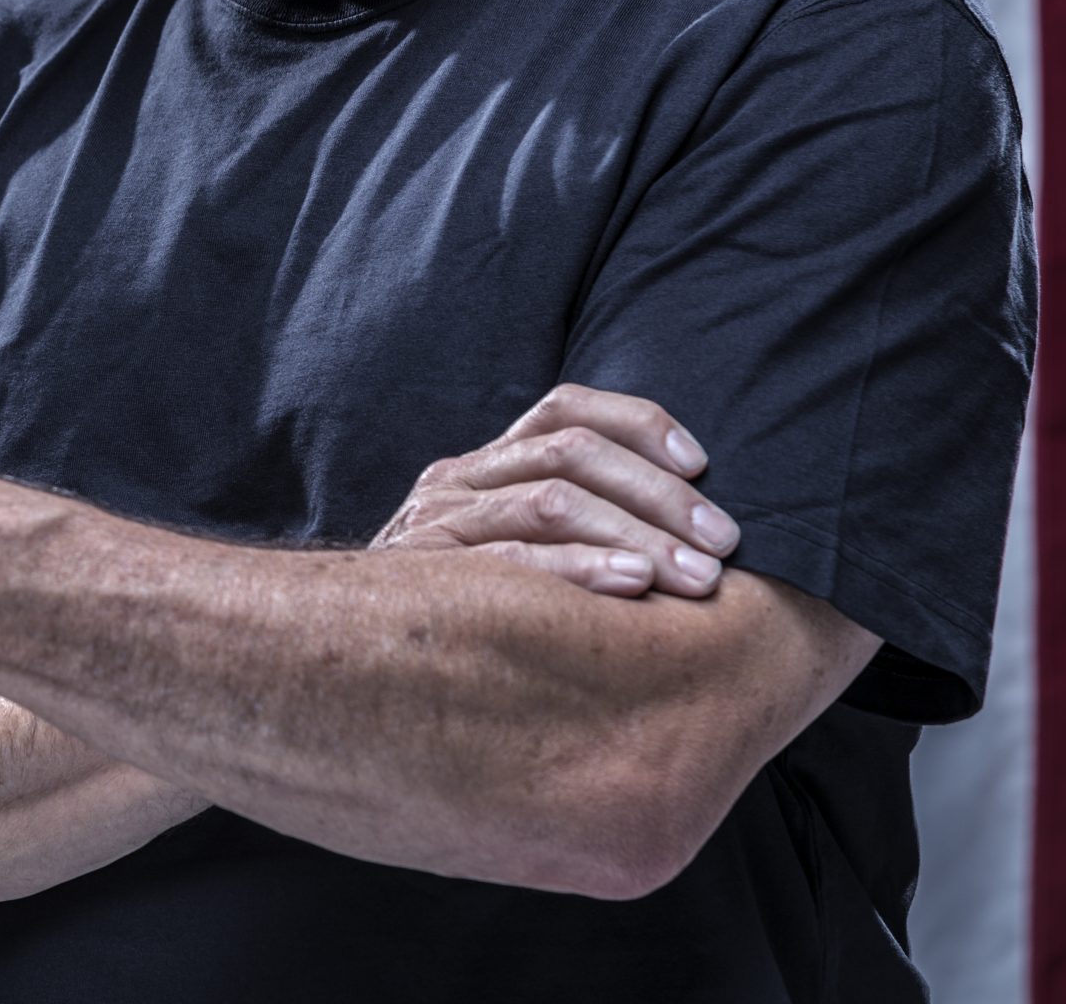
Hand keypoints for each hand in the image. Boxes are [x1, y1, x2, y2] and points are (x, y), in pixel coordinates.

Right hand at [368, 382, 738, 597]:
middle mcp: (457, 481)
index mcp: (482, 466)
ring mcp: (437, 525)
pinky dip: (580, 566)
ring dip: (638, 533)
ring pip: (551, 498)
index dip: (640, 425)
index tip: (704, 466)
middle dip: (660, 495)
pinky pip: (512, 559)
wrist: (340, 656)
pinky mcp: (428, 573)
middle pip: (570, 451)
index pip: (565, 409)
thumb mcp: (503, 560)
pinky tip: (631, 586)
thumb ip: (562, 532)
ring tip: (699, 580)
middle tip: (725, 544)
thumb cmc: (456, 621)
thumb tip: (683, 534)